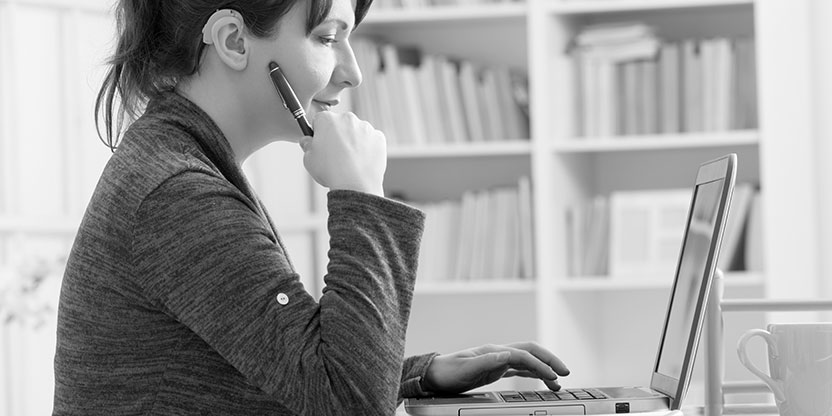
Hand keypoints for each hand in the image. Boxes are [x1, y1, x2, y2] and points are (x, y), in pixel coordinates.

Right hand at [300, 111, 386, 196]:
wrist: (355, 185)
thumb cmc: (329, 171)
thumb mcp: (308, 159)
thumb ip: (307, 145)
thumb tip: (307, 140)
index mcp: (327, 119)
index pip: (320, 120)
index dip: (319, 133)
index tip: (320, 143)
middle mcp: (347, 118)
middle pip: (340, 124)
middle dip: (338, 135)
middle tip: (336, 154)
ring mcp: (365, 127)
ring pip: (357, 132)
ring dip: (353, 141)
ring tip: (350, 161)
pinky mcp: (379, 137)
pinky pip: (371, 140)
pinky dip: (367, 148)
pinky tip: (362, 162)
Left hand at [421, 342, 569, 394]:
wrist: (434, 374)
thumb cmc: (448, 372)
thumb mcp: (466, 369)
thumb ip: (487, 361)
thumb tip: (507, 354)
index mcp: (494, 351)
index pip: (524, 356)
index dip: (541, 365)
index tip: (554, 377)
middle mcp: (498, 353)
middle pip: (531, 351)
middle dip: (550, 360)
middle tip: (566, 373)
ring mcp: (497, 359)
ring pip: (528, 360)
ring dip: (544, 368)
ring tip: (558, 383)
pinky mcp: (495, 368)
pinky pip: (520, 369)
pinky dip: (534, 373)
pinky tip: (541, 380)